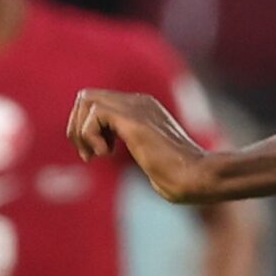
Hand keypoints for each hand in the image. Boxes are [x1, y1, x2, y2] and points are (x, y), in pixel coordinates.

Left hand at [67, 90, 213, 202]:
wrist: (197, 177)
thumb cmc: (179, 179)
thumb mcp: (150, 159)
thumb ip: (135, 149)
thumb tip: (113, 156)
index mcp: (143, 109)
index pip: (98, 102)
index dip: (87, 128)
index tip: (96, 155)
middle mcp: (139, 102)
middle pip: (86, 97)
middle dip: (77, 127)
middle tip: (89, 156)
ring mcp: (137, 107)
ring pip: (86, 100)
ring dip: (81, 131)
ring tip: (95, 155)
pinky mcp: (134, 121)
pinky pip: (95, 114)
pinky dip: (91, 136)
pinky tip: (106, 155)